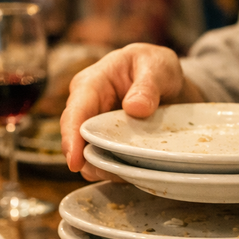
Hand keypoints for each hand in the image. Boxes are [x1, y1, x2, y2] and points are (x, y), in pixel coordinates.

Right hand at [59, 43, 203, 178]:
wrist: (166, 80)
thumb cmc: (154, 66)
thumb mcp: (157, 66)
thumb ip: (148, 85)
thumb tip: (135, 107)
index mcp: (91, 84)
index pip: (75, 112)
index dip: (72, 138)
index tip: (75, 162)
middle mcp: (87, 109)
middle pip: (77, 141)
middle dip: (91, 161)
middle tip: (117, 172)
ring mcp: (96, 129)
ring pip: (90, 157)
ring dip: (108, 168)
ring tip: (132, 171)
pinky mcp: (107, 144)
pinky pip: (106, 163)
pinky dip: (119, 170)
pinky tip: (136, 171)